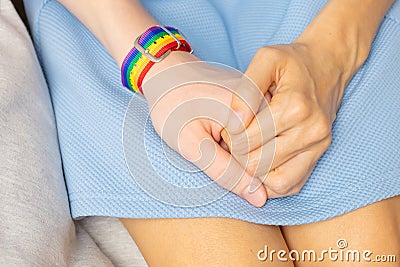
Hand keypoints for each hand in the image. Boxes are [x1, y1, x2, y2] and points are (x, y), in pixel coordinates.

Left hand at [143, 52, 266, 206]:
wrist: (170, 73)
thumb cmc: (173, 105)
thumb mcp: (190, 143)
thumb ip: (225, 171)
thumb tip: (260, 198)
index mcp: (248, 110)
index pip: (257, 164)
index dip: (231, 163)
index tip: (209, 140)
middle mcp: (266, 103)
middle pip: (269, 157)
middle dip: (242, 158)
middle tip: (214, 134)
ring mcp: (268, 101)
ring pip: (272, 149)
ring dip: (249, 151)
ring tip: (221, 130)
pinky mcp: (266, 104)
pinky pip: (270, 138)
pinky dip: (254, 144)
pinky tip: (232, 132)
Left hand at [223, 42, 350, 197]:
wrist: (329, 63)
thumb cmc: (293, 61)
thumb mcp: (266, 59)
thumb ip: (246, 90)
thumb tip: (234, 124)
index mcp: (294, 107)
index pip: (246, 140)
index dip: (228, 137)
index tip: (228, 126)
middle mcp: (310, 130)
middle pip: (257, 163)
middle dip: (238, 155)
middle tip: (234, 141)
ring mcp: (318, 145)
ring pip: (275, 182)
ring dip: (253, 173)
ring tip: (247, 153)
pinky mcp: (320, 154)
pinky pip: (293, 185)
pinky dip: (272, 183)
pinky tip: (262, 166)